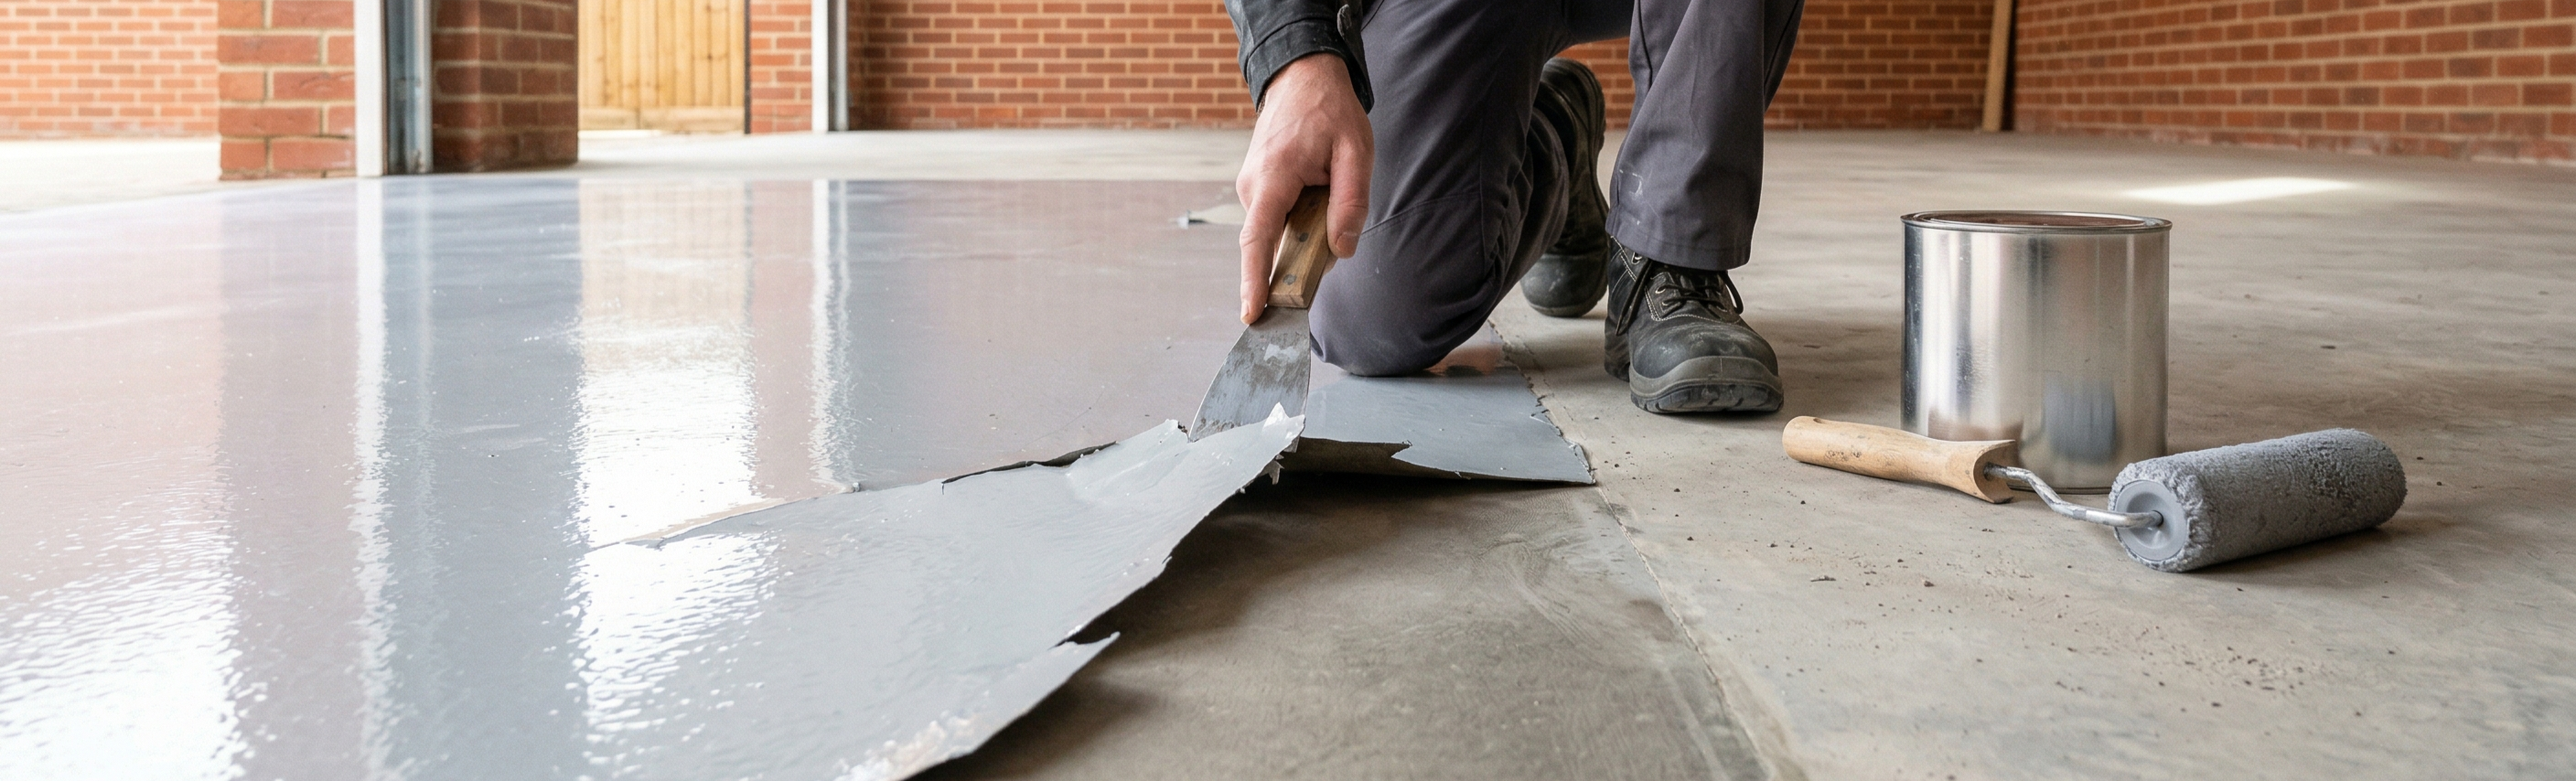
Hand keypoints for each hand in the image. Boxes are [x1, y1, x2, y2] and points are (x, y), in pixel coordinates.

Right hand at [1237, 53, 1371, 323]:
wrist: (1302, 76)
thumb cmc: (1330, 111)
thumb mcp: (1356, 152)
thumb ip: (1350, 203)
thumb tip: (1341, 251)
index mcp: (1274, 177)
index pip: (1257, 240)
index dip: (1253, 281)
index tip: (1250, 313)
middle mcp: (1253, 186)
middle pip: (1273, 241)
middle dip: (1302, 252)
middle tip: (1335, 231)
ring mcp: (1251, 186)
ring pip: (1278, 230)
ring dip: (1306, 227)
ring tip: (1329, 187)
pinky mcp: (1257, 187)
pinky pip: (1278, 217)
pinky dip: (1300, 217)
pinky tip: (1318, 189)